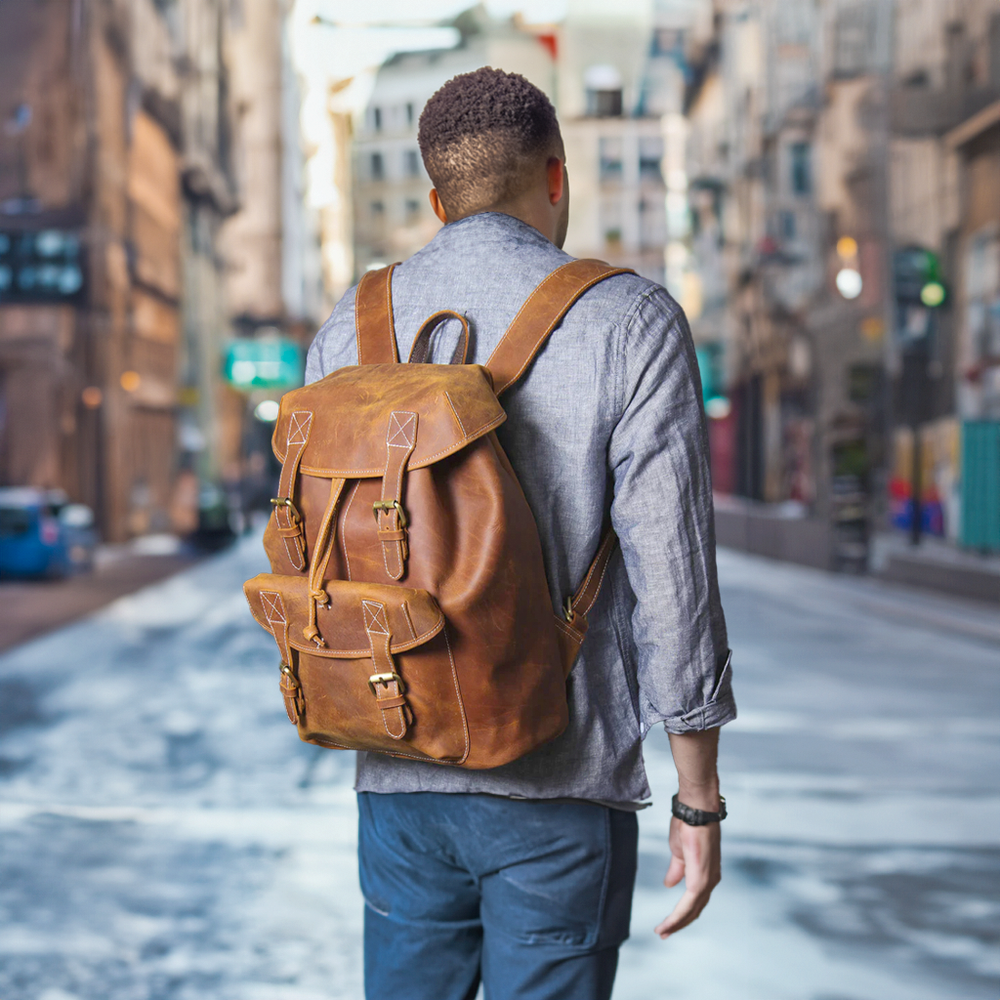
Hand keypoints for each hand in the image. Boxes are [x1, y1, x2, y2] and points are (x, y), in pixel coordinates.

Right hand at [654, 815, 720, 938]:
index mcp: (705, 873)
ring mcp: (707, 880)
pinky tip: (668, 922)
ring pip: (692, 910)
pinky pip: (689, 903)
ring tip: (663, 931)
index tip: (668, 922)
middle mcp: (710, 880)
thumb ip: (676, 870)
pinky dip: (678, 915)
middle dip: (679, 923)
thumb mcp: (679, 851)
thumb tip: (670, 885)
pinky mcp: (701, 878)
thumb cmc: (687, 825)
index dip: (682, 913)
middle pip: (695, 909)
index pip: (695, 900)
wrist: (694, 811)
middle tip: (664, 933)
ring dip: (677, 922)